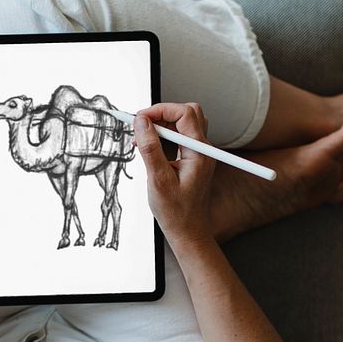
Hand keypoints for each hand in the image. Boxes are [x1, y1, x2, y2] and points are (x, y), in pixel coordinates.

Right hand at [133, 102, 215, 247]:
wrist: (188, 231)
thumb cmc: (175, 212)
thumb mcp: (158, 180)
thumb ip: (150, 148)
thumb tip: (141, 122)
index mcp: (199, 152)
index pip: (184, 113)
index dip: (160, 110)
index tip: (139, 119)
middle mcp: (203, 149)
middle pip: (186, 113)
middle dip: (161, 115)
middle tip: (140, 127)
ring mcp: (199, 153)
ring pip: (183, 123)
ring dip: (161, 125)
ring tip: (141, 140)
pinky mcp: (193, 158)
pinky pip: (179, 137)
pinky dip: (163, 137)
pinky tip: (149, 150)